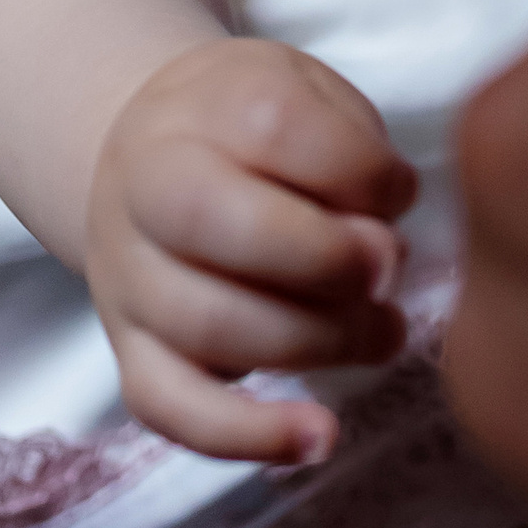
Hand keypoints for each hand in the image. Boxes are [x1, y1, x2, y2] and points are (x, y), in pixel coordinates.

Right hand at [87, 42, 417, 465]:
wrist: (144, 153)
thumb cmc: (247, 127)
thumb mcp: (302, 90)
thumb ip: (347, 148)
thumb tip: (381, 241)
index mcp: (198, 107)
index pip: (274, 127)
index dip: (359, 169)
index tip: (398, 190)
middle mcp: (145, 189)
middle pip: (222, 226)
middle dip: (330, 259)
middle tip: (389, 268)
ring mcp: (129, 277)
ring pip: (208, 327)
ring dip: (319, 343)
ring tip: (383, 332)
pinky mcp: (131, 352)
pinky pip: (173, 409)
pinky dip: (247, 437)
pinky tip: (318, 437)